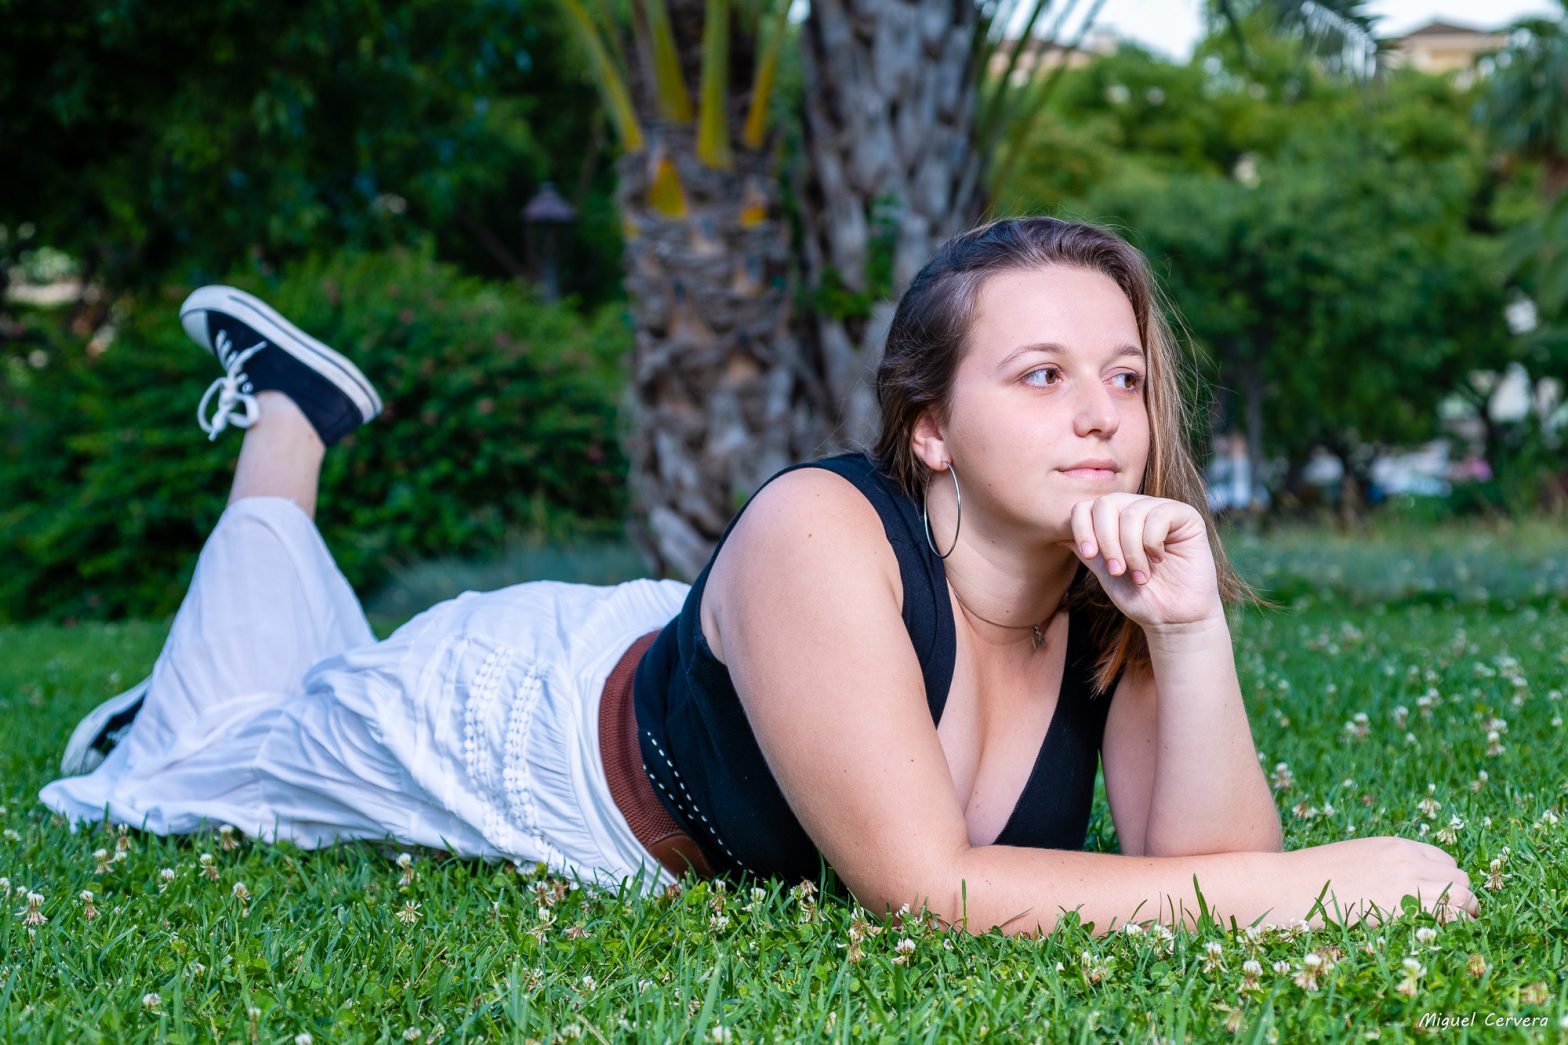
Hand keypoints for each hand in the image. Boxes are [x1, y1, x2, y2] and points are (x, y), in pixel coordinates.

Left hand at [1065, 493, 1221, 629]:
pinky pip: (1158, 516)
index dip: (1082, 528)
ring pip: (1131, 514)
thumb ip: (1086, 548)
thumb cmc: (1138, 596)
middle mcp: (1137, 508)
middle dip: (1106, 541)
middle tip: (1116, 570)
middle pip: (1106, 503)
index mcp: (1116, 519)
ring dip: (1131, 551)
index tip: (1088, 555)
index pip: (1086, 506)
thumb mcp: (1103, 570)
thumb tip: (1056, 532)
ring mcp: (1162, 509)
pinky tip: (1159, 560)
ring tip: (1140, 575)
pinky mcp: (1186, 516)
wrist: (1172, 618)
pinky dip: (1152, 544)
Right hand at [1279, 837, 1479, 928]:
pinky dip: (1456, 928)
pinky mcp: (1402, 909)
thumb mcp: (1354, 859)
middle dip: (1461, 899)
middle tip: (1451, 921)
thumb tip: (1403, 886)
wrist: (1286, 886)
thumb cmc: (1312, 878)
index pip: (1446, 862)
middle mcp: (1406, 860)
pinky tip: (1442, 938)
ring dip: (1464, 915)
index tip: (1440, 901)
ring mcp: (1406, 883)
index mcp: (1395, 846)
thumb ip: (1384, 866)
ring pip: (1464, 897)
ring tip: (1452, 932)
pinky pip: (1451, 917)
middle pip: (1460, 879)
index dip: (1447, 883)